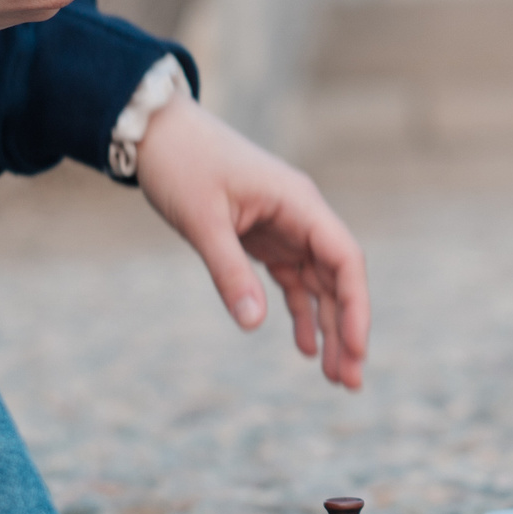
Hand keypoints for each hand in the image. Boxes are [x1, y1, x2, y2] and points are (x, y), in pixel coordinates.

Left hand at [134, 97, 369, 389]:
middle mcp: (301, 216)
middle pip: (339, 279)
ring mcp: (285, 227)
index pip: (345, 259)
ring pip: (319, 285)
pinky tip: (303, 347)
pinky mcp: (264, 238)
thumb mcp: (202, 221)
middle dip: (347, 329)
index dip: (356, 306)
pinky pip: (293, 281)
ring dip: (327, 328)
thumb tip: (254, 326)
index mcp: (298, 203)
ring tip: (332, 377)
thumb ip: (230, 272)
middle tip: (349, 382)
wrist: (155, 132)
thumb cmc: (182, 164)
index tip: (356, 348)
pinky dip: (300, 313)